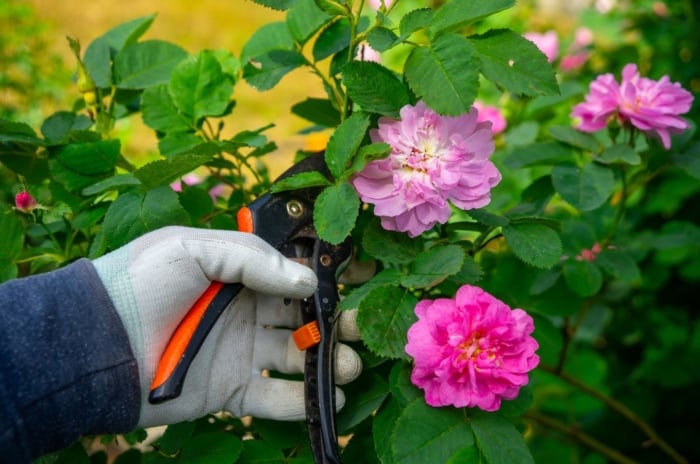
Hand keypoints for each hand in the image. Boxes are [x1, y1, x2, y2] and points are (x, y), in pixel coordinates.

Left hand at [92, 226, 361, 426]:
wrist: (95, 345)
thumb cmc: (140, 283)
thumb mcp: (191, 248)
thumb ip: (252, 257)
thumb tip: (308, 282)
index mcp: (238, 272)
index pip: (293, 270)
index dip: (327, 272)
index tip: (362, 274)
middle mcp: (246, 310)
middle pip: (303, 315)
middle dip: (336, 319)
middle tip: (360, 324)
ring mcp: (241, 351)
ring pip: (297, 356)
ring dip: (328, 360)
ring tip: (349, 364)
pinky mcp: (231, 390)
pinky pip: (276, 397)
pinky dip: (304, 401)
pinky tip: (329, 398)